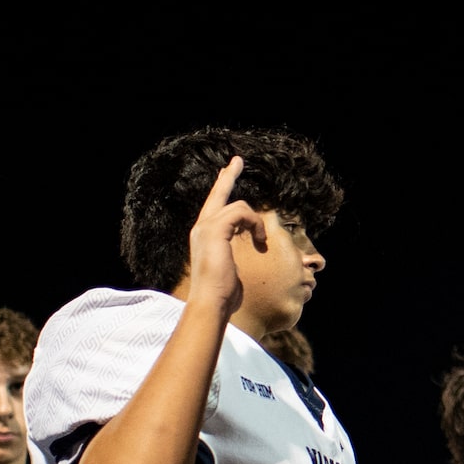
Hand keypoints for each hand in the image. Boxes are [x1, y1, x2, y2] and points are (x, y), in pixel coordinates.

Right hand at [184, 156, 268, 316]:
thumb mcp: (231, 271)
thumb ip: (235, 257)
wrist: (210, 302)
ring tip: (261, 241)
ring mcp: (206, 227)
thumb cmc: (222, 295)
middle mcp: (201, 228)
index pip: (213, 208)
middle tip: (237, 160)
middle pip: (218, 194)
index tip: (226, 174)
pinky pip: (241, 211)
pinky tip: (260, 241)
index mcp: (204, 237)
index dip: (221, 190)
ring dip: (256, 222)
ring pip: (238, 206)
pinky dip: (255, 224)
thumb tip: (251, 256)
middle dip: (228, 176)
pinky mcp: (215, 229)